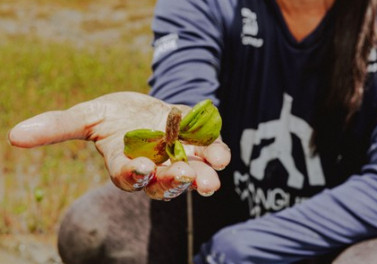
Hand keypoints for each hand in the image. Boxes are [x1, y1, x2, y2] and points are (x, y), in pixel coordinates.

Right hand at [8, 92, 230, 199]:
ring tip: (211, 180)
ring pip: (193, 173)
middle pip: (164, 183)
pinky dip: (216, 153)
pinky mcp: (199, 145)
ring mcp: (180, 157)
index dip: (134, 173)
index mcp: (127, 164)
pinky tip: (221, 154)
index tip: (141, 169)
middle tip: (182, 178)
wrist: (145, 107)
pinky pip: (210, 152)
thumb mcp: (87, 116)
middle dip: (173, 181)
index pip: (129, 176)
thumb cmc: (113, 115)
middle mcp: (156, 167)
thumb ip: (59, 127)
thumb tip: (14, 135)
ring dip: (202, 176)